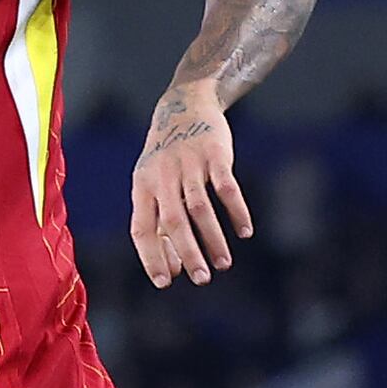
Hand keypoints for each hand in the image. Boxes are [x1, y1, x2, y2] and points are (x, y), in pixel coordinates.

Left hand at [127, 98, 250, 286]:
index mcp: (142, 187)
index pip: (141, 229)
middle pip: (173, 221)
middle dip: (187, 253)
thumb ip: (161, 225)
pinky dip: (236, 210)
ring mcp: (188, 164)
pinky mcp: (214, 154)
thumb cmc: (167, 158)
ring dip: (213, 238)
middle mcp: (162, 176)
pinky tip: (245, 231)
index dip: (152, 256)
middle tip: (202, 279)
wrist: (184, 105)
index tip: (165, 282)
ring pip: (199, 208)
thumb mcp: (154, 185)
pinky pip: (226, 187)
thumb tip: (175, 269)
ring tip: (224, 264)